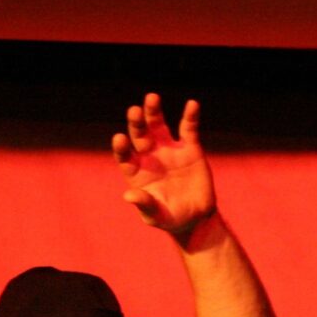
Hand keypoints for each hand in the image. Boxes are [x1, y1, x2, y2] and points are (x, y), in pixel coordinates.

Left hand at [111, 93, 215, 238]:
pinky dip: (190, 116)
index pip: (125, 156)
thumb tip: (128, 196)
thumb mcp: (157, 216)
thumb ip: (145, 205)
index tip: (119, 139)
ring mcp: (169, 150)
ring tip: (152, 98)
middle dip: (136, 123)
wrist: (196, 218)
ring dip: (154, 112)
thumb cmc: (171, 218)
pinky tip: (192, 104)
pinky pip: (188, 129)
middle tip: (134, 111)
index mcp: (137, 172)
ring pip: (159, 126)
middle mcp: (150, 157)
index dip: (122, 148)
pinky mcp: (190, 148)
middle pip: (140, 136)